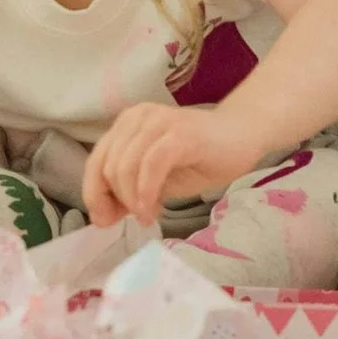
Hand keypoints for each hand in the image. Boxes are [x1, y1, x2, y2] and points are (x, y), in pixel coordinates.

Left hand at [84, 103, 267, 227]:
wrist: (243, 136)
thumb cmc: (198, 159)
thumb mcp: (155, 179)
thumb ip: (127, 190)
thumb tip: (101, 216)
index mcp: (126, 125)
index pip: (95, 162)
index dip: (94, 195)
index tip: (105, 220)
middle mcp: (137, 118)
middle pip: (107, 166)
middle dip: (113, 201)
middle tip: (133, 219)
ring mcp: (158, 122)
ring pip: (125, 166)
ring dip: (132, 200)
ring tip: (148, 215)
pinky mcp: (179, 133)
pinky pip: (150, 165)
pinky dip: (147, 193)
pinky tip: (155, 209)